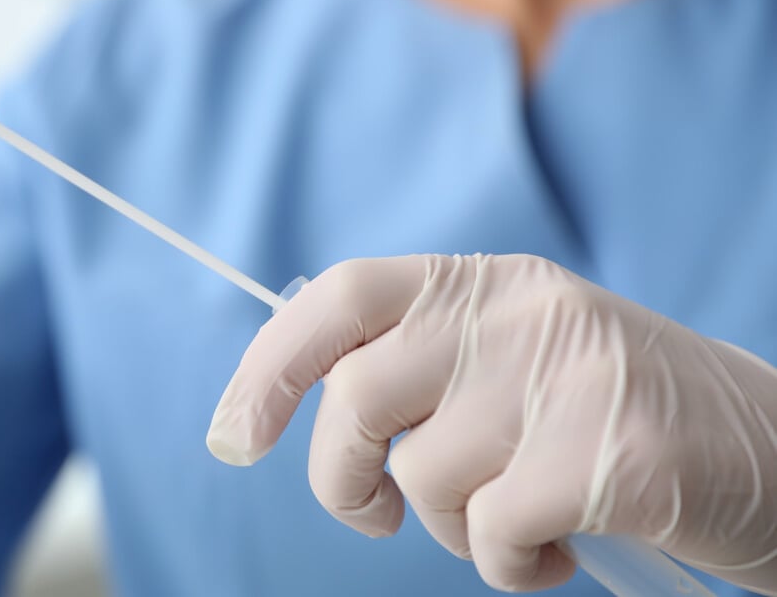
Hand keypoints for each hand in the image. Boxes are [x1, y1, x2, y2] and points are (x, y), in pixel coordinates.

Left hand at [207, 254, 776, 593]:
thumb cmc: (617, 421)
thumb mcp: (516, 361)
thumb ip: (425, 365)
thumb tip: (307, 402)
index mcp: (484, 284)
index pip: (342, 296)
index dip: (270, 364)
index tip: (234, 435)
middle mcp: (518, 314)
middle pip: (357, 401)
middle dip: (345, 479)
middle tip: (376, 514)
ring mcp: (566, 378)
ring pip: (425, 480)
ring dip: (455, 531)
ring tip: (520, 524)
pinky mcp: (609, 455)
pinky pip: (495, 534)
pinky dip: (511, 567)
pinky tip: (563, 552)